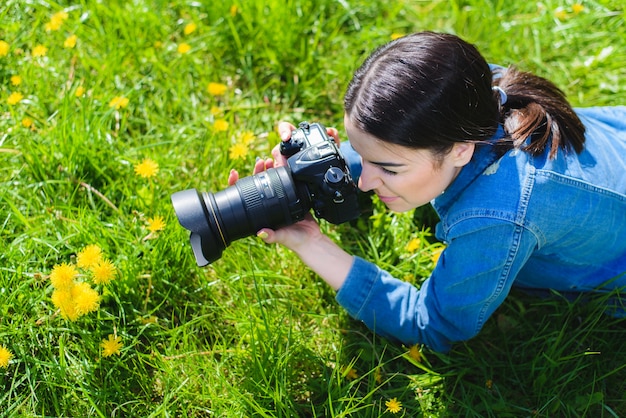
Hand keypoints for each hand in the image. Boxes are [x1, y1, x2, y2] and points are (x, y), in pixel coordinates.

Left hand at [229, 121, 352, 289]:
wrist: (311, 239)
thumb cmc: (294, 240)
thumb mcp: (281, 237)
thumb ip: (272, 236)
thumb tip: (260, 233)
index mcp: (258, 214)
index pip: (241, 197)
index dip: (235, 185)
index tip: (235, 174)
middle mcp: (265, 206)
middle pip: (255, 184)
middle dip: (255, 172)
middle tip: (259, 163)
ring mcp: (277, 200)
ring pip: (269, 180)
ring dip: (267, 169)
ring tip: (269, 160)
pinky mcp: (290, 196)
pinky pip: (283, 181)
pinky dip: (281, 172)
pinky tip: (281, 164)